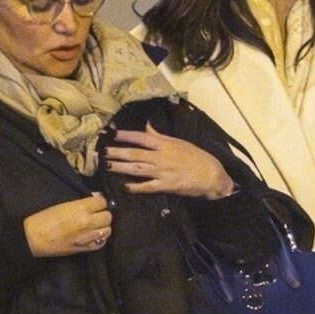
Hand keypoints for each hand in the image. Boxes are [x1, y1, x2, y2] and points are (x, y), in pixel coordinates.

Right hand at [24, 194, 113, 257]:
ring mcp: (87, 236)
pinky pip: (101, 243)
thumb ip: (80, 203)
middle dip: (103, 214)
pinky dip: (100, 239)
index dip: (100, 202)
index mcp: (81, 208)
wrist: (34, 238)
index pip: (103, 202)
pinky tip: (94, 236)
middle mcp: (88, 222)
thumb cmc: (44, 218)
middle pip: (108, 216)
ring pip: (107, 230)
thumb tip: (94, 200)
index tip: (95, 204)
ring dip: (103, 227)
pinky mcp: (84, 248)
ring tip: (96, 226)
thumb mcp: (62, 205)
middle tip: (96, 215)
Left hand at [104, 128, 234, 198]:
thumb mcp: (178, 142)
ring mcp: (163, 172)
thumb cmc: (196, 157)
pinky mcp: (166, 186)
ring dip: (122, 167)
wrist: (211, 174)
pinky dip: (136, 187)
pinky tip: (125, 187)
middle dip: (118, 152)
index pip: (142, 137)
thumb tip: (147, 126)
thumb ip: (160, 136)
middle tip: (103, 152)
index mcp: (165, 144)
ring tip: (108, 166)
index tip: (113, 134)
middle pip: (135, 153)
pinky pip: (148, 186)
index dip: (127, 136)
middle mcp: (161, 157)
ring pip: (138, 168)